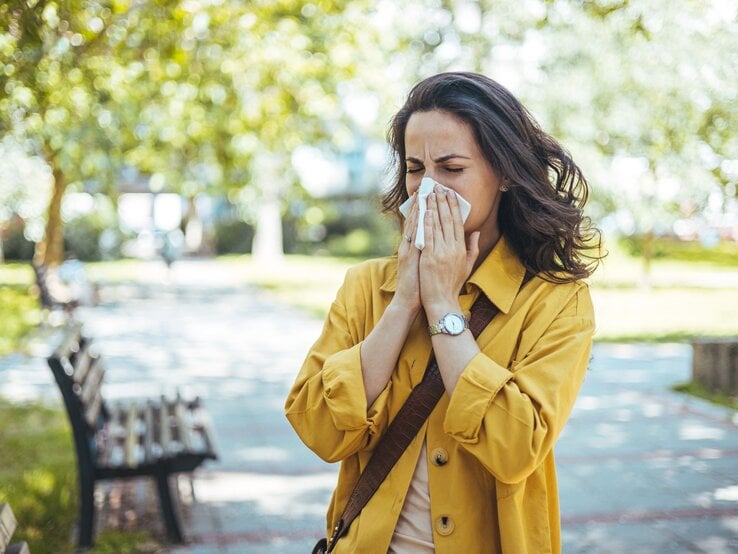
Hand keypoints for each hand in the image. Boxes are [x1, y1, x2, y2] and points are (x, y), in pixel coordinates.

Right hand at [393, 193, 421, 314]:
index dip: (424, 208)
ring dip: (417, 208)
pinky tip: (421, 213)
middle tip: (426, 186)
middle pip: (415, 220)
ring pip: (413, 225)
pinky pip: (413, 237)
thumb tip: (439, 241)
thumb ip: (430, 251)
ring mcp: (407, 250)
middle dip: (421, 203)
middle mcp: (409, 245)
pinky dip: (416, 224)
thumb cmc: (420, 285)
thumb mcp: (426, 264)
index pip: (420, 224)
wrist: (409, 300)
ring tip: (422, 193)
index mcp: (414, 247)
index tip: (431, 194)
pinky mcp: (407, 256)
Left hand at [419, 186, 479, 317]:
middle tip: (439, 187)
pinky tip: (425, 211)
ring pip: (437, 225)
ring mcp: (441, 253)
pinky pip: (428, 236)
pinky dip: (427, 223)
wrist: (442, 301)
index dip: (454, 207)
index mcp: (461, 249)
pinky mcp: (429, 258)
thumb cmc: (453, 285)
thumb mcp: (467, 266)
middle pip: (448, 220)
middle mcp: (452, 249)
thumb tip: (476, 232)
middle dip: (443, 202)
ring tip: (429, 194)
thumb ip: (472, 248)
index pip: (458, 223)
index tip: (450, 194)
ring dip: (433, 207)